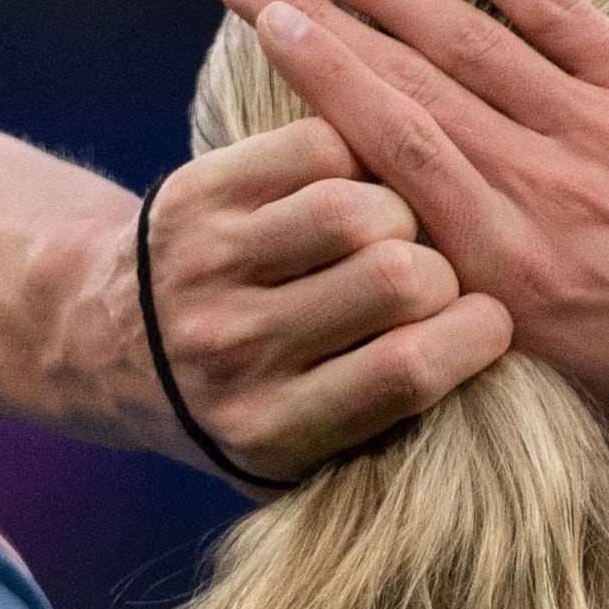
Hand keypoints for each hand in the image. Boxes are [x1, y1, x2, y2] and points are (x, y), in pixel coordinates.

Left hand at [132, 115, 512, 484]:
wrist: (111, 346)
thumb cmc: (238, 406)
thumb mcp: (301, 459)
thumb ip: (384, 430)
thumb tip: (498, 366)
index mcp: (272, 429)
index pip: (407, 372)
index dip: (475, 337)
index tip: (492, 324)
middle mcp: (235, 351)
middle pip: (394, 279)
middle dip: (440, 272)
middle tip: (433, 280)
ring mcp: (209, 267)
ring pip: (357, 206)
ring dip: (397, 212)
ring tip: (392, 234)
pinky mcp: (196, 195)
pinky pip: (314, 149)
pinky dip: (353, 160)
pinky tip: (351, 190)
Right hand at [215, 0, 608, 468]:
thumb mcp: (582, 417)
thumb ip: (498, 367)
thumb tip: (420, 352)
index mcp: (508, 278)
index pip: (387, 157)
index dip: (315, 85)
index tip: (264, 35)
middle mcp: (538, 191)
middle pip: (405, 83)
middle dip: (317, 18)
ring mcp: (596, 134)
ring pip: (468, 40)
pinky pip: (558, 16)